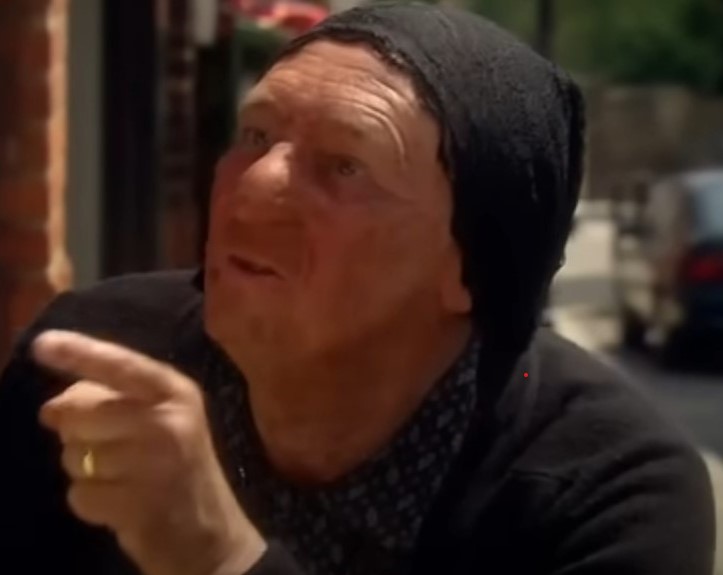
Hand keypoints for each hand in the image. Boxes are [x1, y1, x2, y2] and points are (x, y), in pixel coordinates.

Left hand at [34, 330, 265, 574]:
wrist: (209, 531)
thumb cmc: (179, 465)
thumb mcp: (162, 419)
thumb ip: (113, 400)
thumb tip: (52, 409)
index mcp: (176, 392)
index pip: (120, 365)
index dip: (79, 353)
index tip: (42, 344)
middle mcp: (168, 421)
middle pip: (80, 414)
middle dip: (77, 433)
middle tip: (107, 446)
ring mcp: (154, 464)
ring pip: (74, 456)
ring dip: (86, 470)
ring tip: (122, 477)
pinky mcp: (137, 503)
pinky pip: (78, 494)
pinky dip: (89, 502)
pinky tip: (120, 501)